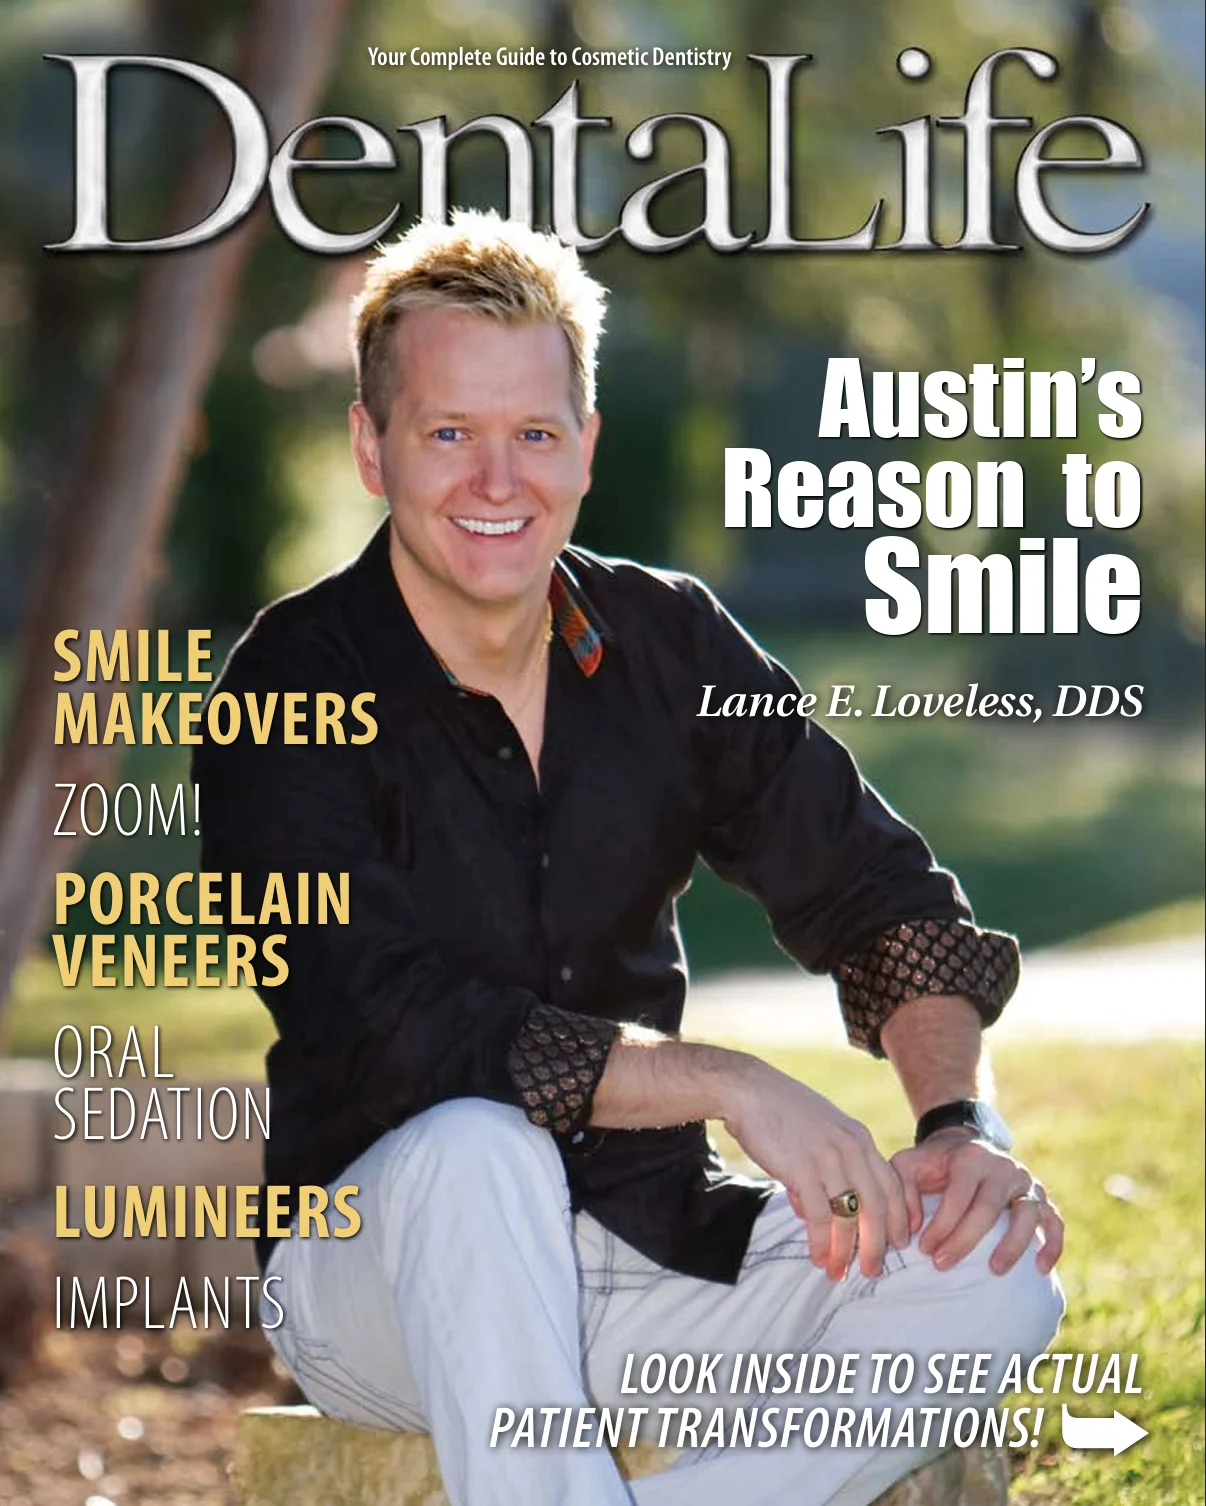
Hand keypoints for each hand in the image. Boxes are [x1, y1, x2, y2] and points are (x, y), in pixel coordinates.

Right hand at [724, 1062, 909, 1280]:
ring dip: (846, 1250)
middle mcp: (851, 1149)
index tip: (899, 1242)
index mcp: (859, 1139)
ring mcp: (828, 1159)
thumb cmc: (781, 1112)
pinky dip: (820, 1242)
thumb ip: (827, 1169)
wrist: (749, 1091)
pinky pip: (819, 1216)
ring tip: (839, 1272)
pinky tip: (816, 1257)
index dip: (899, 1217)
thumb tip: (814, 1213)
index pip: (892, 1184)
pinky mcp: (802, 1169)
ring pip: (849, 1217)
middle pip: (877, 1206)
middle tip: (872, 1269)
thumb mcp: (820, 1132)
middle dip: (876, 1244)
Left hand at [891, 1130, 1063, 1275]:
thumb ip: (902, 1191)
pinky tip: (1040, 1269)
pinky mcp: (1040, 1197)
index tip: (924, 1249)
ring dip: (1013, 1245)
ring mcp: (1025, 1182)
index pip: (959, 1195)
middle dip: (965, 1241)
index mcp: (971, 1157)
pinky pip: (1054, 1221)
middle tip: (942, 1264)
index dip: (941, 1225)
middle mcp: (1002, 1167)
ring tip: (994, 1270)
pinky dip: (1052, 1244)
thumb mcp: (907, 1165)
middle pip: (989, 1209)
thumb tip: (910, 1230)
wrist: (962, 1145)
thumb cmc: (932, 1163)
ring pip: (1027, 1214)